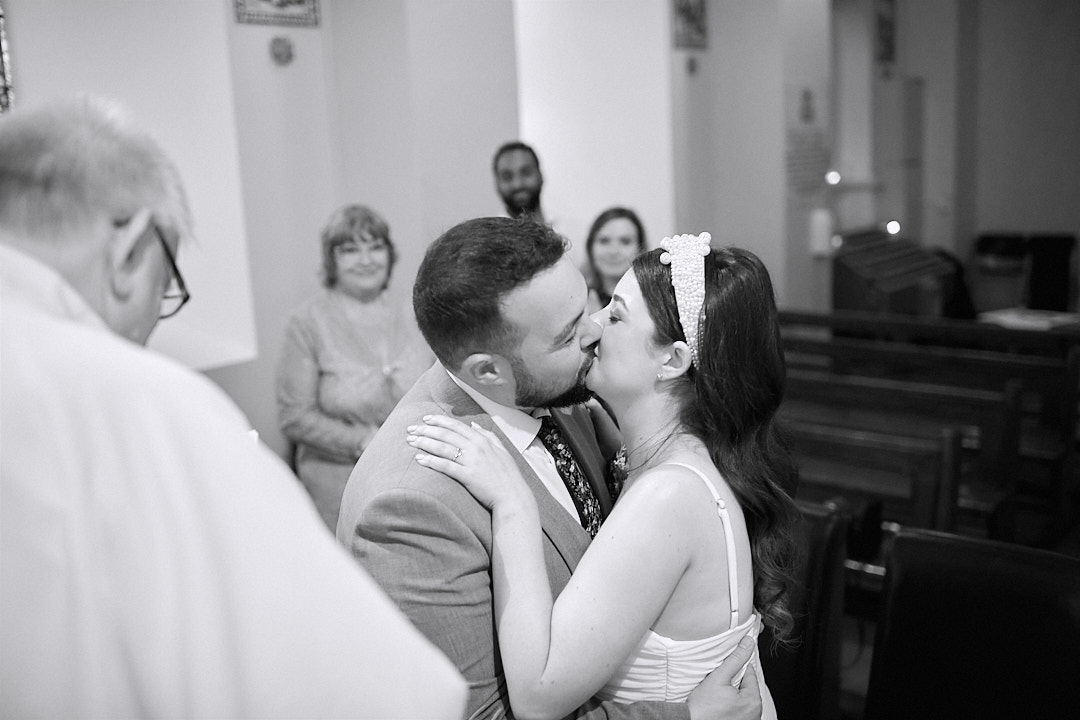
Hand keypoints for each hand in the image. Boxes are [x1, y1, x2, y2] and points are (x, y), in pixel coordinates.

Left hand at [406, 415, 531, 510]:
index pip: (456, 425)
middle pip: (446, 434)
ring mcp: (472, 461)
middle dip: (426, 429)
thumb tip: (473, 425)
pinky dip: (431, 461)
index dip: (439, 420)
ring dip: (424, 442)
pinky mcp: (468, 476)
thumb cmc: (508, 475)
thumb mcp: (501, 450)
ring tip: (410, 441)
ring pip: (443, 448)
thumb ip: (488, 435)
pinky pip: (446, 466)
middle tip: (410, 428)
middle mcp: (476, 447)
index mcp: (483, 439)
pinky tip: (419, 459)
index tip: (425, 418)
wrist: (513, 496)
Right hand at [686, 635, 761, 719]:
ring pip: (741, 698)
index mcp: (754, 701)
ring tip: (716, 696)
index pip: (750, 673)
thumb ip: (735, 659)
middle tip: (717, 685)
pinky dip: (730, 705)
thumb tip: (748, 643)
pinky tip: (718, 705)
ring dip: (731, 694)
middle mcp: (755, 714)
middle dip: (733, 682)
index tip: (722, 671)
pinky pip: (738, 709)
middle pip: (746, 687)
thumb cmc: (702, 708)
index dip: (735, 668)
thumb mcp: (718, 678)